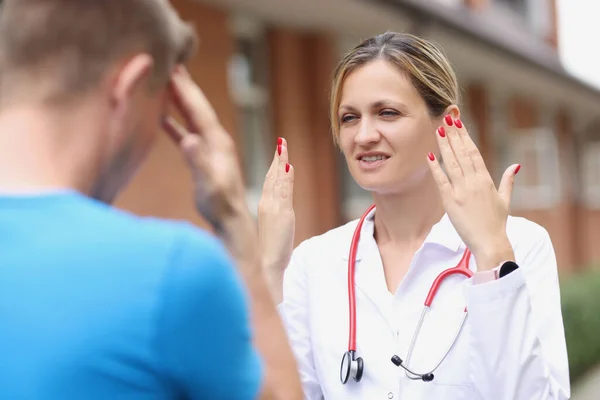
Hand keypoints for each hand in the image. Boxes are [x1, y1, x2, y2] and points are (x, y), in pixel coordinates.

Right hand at [162, 67, 251, 249]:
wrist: (230, 219)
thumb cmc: (219, 204)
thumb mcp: (208, 182)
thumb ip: (198, 160)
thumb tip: (187, 139)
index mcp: (217, 142)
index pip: (199, 110)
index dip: (186, 90)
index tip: (173, 69)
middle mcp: (215, 140)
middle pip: (197, 107)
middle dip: (184, 86)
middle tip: (170, 64)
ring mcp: (210, 148)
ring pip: (191, 117)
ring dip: (179, 100)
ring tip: (165, 83)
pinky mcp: (203, 157)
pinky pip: (186, 132)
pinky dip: (174, 122)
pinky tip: (161, 118)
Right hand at [258, 137, 294, 301]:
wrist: (266, 264)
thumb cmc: (268, 252)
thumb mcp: (273, 229)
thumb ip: (277, 215)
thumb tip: (280, 208)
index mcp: (264, 207)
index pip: (269, 182)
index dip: (273, 167)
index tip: (277, 154)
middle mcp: (267, 204)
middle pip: (272, 177)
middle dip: (277, 159)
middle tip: (281, 143)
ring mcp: (274, 207)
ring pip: (277, 180)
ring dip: (281, 162)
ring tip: (283, 147)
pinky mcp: (282, 213)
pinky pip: (284, 191)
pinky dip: (286, 177)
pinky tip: (289, 166)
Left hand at [427, 115, 519, 270]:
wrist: (490, 242)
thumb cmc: (497, 223)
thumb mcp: (505, 200)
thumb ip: (508, 181)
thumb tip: (515, 165)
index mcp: (486, 179)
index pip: (473, 152)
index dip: (465, 136)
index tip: (459, 123)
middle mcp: (474, 182)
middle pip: (462, 152)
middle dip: (454, 134)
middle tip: (446, 118)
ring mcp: (461, 191)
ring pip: (452, 162)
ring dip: (445, 145)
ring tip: (439, 129)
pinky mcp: (450, 201)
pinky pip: (441, 180)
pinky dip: (435, 167)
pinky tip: (430, 155)